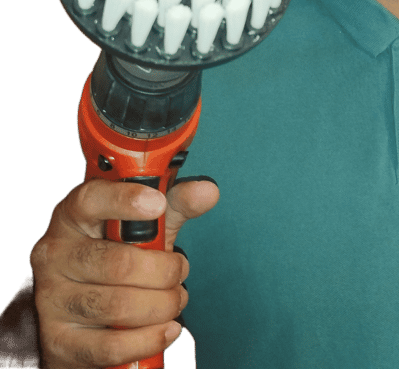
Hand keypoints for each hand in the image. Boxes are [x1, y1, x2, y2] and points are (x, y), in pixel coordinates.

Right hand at [30, 178, 218, 367]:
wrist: (80, 310)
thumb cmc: (117, 254)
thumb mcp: (145, 225)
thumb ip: (176, 205)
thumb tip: (207, 192)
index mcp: (72, 215)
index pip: (91, 199)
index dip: (125, 201)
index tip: (159, 204)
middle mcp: (54, 254)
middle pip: (118, 263)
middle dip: (165, 271)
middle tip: (180, 271)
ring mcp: (51, 300)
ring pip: (118, 306)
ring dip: (162, 305)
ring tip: (175, 299)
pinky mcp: (58, 342)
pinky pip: (111, 347)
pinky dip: (149, 339)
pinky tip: (167, 328)